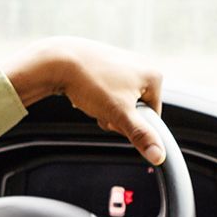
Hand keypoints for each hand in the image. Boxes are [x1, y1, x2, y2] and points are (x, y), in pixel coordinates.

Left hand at [0, 37, 165, 164]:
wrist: (57, 61)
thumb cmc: (91, 83)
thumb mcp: (119, 114)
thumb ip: (141, 135)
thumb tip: (159, 156)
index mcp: (154, 76)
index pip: (152, 117)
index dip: (131, 124)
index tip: (114, 117)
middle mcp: (143, 65)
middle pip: (135, 108)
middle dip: (117, 115)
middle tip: (101, 107)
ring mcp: (125, 61)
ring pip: (119, 100)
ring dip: (105, 107)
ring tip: (91, 97)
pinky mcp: (108, 62)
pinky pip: (108, 89)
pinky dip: (97, 95)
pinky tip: (86, 90)